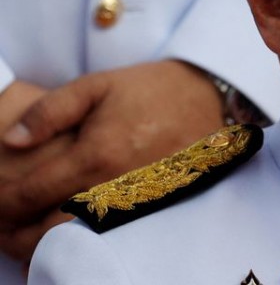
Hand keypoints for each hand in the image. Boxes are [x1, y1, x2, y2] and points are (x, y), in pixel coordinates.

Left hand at [0, 60, 224, 259]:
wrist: (210, 101)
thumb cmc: (152, 90)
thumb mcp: (98, 85)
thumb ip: (51, 110)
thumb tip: (12, 140)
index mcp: (95, 155)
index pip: (29, 193)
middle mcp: (112, 188)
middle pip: (44, 230)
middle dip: (12, 233)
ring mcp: (131, 205)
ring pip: (72, 240)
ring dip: (38, 244)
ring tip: (19, 234)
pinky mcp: (145, 210)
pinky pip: (99, 238)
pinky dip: (72, 242)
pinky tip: (58, 233)